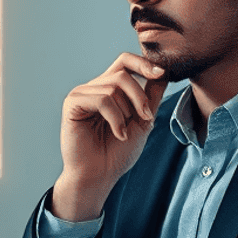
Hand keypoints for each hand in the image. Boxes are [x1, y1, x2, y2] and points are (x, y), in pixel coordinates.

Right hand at [50, 52, 168, 221]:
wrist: (99, 176)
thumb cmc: (117, 153)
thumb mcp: (142, 121)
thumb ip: (151, 97)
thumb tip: (164, 72)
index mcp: (108, 89)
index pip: (125, 61)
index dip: (143, 62)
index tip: (161, 73)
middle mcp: (94, 88)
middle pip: (123, 73)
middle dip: (140, 96)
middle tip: (146, 117)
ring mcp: (81, 94)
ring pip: (114, 86)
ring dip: (127, 111)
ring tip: (124, 132)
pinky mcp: (72, 104)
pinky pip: (102, 100)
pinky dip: (115, 118)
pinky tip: (118, 133)